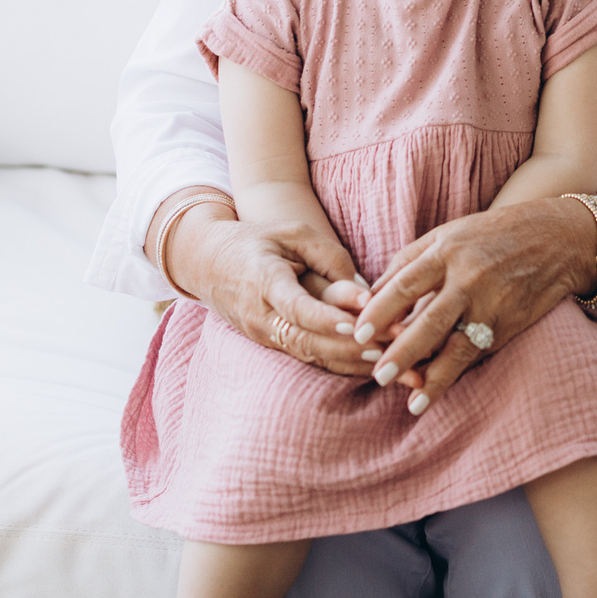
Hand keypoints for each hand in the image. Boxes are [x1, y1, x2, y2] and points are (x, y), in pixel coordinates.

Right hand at [164, 202, 370, 379]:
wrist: (207, 262)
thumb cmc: (258, 241)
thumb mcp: (292, 233)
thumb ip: (329, 255)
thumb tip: (363, 289)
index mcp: (263, 281)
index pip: (294, 306)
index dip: (324, 317)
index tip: (354, 324)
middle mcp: (260, 315)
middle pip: (305, 339)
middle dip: (347, 347)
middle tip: (387, 348)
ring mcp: (263, 335)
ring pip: (308, 354)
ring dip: (349, 361)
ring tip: (389, 360)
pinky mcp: (272, 344)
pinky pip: (308, 357)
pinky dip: (340, 363)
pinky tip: (372, 365)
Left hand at [352, 197, 596, 412]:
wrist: (559, 239)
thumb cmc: (494, 234)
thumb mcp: (450, 233)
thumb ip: (410, 260)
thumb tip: (370, 295)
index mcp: (447, 251)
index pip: (406, 283)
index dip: (380, 310)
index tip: (357, 332)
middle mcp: (469, 278)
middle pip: (428, 320)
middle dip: (400, 349)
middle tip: (376, 373)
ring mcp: (491, 304)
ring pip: (454, 344)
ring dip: (428, 373)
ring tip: (406, 396)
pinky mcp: (507, 325)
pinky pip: (473, 354)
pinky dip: (451, 376)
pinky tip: (430, 395)